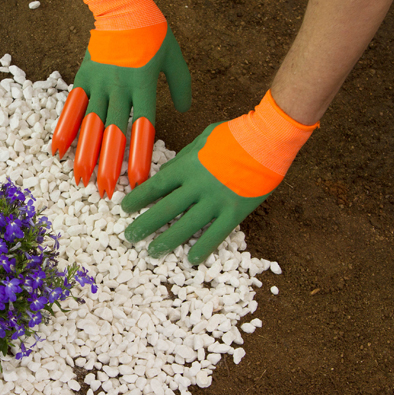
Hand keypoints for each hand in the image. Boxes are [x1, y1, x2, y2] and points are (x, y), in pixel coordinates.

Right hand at [51, 0, 190, 198]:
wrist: (122, 7)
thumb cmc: (152, 32)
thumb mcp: (174, 57)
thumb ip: (181, 86)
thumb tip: (185, 111)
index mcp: (144, 85)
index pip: (143, 129)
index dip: (141, 156)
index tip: (140, 181)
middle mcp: (119, 88)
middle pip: (114, 133)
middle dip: (110, 165)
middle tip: (106, 192)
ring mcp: (98, 83)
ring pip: (91, 125)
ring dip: (85, 155)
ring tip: (80, 180)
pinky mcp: (82, 78)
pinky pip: (72, 108)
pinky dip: (65, 130)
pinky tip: (57, 151)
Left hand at [122, 91, 317, 264]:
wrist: (268, 139)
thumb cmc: (236, 134)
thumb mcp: (203, 139)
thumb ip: (185, 158)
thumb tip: (167, 172)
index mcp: (187, 165)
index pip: (155, 186)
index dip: (137, 199)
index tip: (125, 208)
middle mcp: (196, 186)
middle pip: (164, 210)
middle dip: (144, 225)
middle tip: (129, 237)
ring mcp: (215, 201)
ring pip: (186, 227)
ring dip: (167, 241)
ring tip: (153, 252)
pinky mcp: (235, 212)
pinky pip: (215, 235)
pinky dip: (203, 249)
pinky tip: (191, 259)